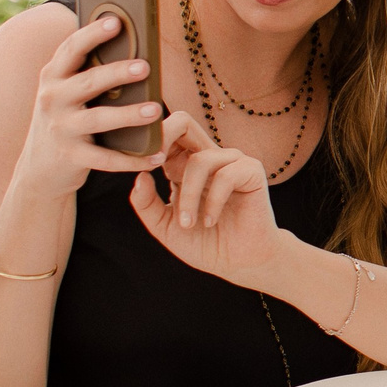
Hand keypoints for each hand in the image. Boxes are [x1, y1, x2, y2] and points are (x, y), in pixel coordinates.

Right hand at [17, 13, 168, 197]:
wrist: (39, 168)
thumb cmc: (66, 118)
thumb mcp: (67, 91)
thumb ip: (90, 70)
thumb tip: (134, 45)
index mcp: (54, 77)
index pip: (71, 49)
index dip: (92, 34)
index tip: (115, 21)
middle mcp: (53, 100)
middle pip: (88, 82)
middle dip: (116, 73)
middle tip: (145, 67)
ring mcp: (60, 129)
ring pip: (98, 119)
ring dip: (128, 115)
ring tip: (155, 110)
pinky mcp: (71, 156)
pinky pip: (104, 158)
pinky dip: (130, 160)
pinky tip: (155, 156)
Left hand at [128, 110, 286, 286]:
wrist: (238, 262)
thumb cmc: (204, 243)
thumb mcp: (164, 226)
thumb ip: (147, 204)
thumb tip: (139, 176)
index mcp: (184, 167)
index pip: (165, 139)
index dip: (147, 144)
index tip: (135, 164)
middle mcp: (208, 158)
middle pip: (184, 123)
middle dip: (164, 134)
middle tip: (152, 160)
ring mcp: (231, 162)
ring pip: (200, 160)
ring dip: (189, 196)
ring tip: (189, 224)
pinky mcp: (251, 171)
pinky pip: (226, 175)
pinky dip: (213, 202)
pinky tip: (211, 220)